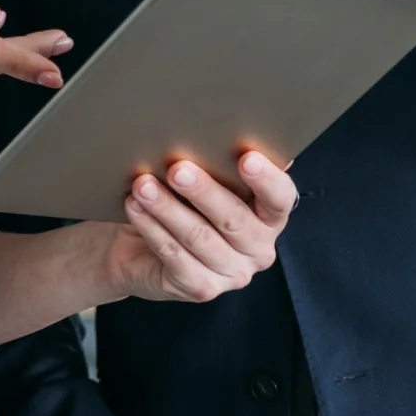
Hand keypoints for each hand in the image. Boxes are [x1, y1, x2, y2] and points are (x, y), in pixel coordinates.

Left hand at [103, 152, 296, 304]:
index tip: (246, 157)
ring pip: (199, 237)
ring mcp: (232, 273)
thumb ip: (220, 163)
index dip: (266, 180)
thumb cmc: (181, 203)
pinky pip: (174, 256)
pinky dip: (152, 228)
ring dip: (167, 208)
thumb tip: (223, 127)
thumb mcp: (204, 180)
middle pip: (234, 219)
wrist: (139, 248)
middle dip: (203, 191)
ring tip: (143, 185)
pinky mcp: (202, 288)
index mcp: (270, 217)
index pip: (280, 198)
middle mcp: (258, 249)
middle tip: (176, 168)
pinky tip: (135, 208)